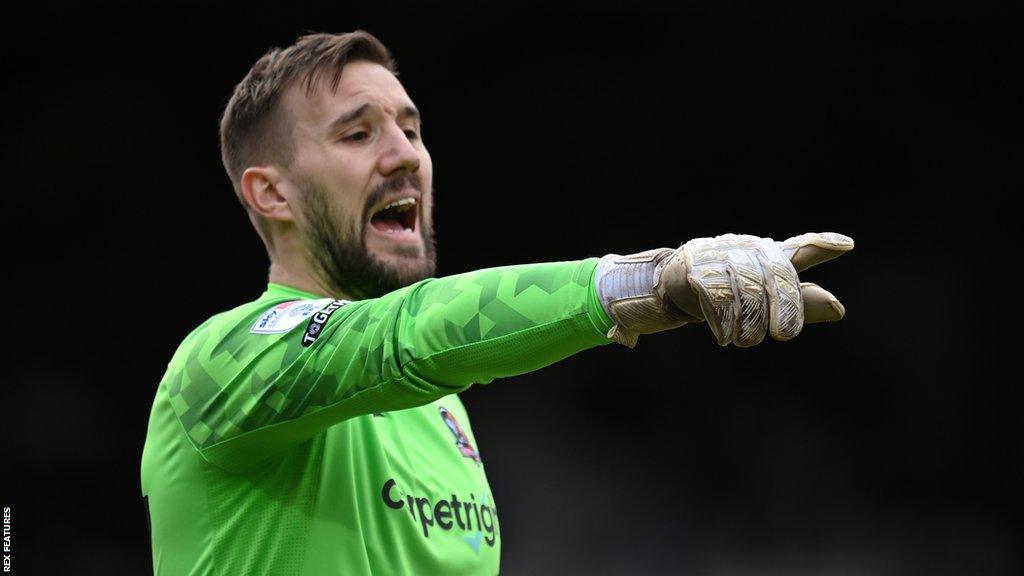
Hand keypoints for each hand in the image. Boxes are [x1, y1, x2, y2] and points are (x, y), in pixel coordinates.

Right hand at [595, 232, 853, 346]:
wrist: (666, 286)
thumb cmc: (722, 291)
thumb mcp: (762, 299)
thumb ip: (799, 303)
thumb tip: (840, 309)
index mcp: (765, 253)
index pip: (796, 249)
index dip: (819, 246)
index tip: (845, 245)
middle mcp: (744, 249)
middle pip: (776, 277)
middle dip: (785, 309)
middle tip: (784, 335)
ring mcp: (719, 258)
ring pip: (749, 292)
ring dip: (751, 325)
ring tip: (746, 340)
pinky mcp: (695, 272)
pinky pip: (720, 301)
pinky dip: (726, 325)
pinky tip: (726, 338)